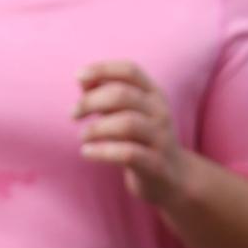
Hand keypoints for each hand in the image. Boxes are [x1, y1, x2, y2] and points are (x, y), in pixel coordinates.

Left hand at [74, 59, 187, 209]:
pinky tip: (86, 152)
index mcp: (153, 95)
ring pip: (127, 123)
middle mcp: (160, 112)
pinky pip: (128, 154)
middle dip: (91, 101)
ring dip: (97, 128)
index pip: (130, 70)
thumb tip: (82, 80)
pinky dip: (102, 151)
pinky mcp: (156, 164)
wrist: (173, 178)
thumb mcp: (127, 114)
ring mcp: (160, 138)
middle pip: (123, 95)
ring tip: (82, 136)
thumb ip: (106, 96)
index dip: (103, 69)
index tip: (78, 76)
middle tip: (74, 114)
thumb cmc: (141, 140)